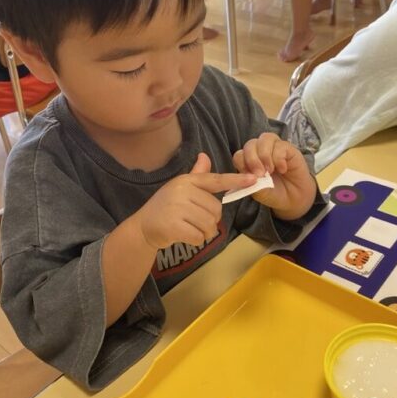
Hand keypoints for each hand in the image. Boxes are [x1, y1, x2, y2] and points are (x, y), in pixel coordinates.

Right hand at [135, 153, 256, 249]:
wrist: (142, 227)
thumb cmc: (165, 207)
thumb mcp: (180, 188)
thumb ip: (196, 176)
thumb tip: (205, 157)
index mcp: (186, 181)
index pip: (215, 180)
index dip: (235, 180)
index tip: (254, 180)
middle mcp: (182, 191)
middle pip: (216, 209)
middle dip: (210, 220)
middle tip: (194, 221)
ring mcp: (177, 208)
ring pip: (209, 225)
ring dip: (204, 232)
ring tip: (190, 229)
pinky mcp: (174, 226)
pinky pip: (199, 236)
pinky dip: (195, 240)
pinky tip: (184, 236)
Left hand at [232, 133, 315, 219]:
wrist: (294, 198)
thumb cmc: (275, 194)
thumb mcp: (261, 193)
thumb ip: (253, 185)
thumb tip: (250, 176)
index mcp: (250, 162)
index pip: (239, 154)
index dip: (242, 163)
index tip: (250, 177)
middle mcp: (260, 152)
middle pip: (250, 144)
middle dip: (252, 159)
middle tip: (260, 174)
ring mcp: (275, 148)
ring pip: (265, 138)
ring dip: (265, 155)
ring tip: (270, 170)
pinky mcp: (289, 149)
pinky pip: (280, 145)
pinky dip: (279, 158)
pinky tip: (283, 169)